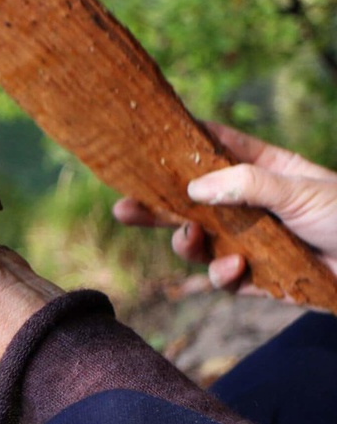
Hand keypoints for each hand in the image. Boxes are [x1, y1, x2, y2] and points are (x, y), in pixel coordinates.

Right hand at [114, 122, 336, 293]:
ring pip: (201, 240)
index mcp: (262, 168)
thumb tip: (193, 187)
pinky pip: (225, 278)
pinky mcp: (261, 278)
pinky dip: (222, 275)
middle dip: (157, 205)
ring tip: (190, 241)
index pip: (211, 147)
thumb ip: (244, 184)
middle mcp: (251, 203)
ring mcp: (253, 240)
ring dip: (187, 242)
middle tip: (123, 208)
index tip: (143, 145)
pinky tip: (234, 269)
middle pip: (191, 200)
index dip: (177, 145)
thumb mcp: (299, 189)